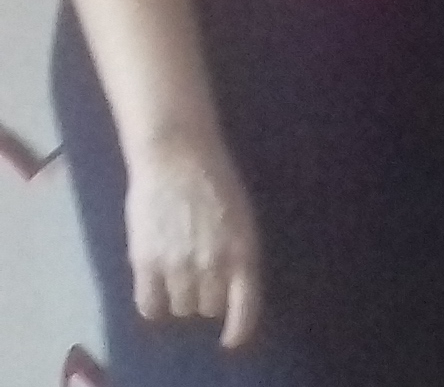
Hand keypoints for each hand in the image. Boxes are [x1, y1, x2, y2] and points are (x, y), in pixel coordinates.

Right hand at [120, 131, 262, 346]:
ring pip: (181, 307)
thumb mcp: (242, 217)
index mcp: (244, 251)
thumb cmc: (215, 180)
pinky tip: (155, 293)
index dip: (239, 328)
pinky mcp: (146, 262)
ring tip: (177, 277)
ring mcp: (178, 265)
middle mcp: (213, 264)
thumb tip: (231, 284)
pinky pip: (149, 305)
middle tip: (200, 281)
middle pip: (209, 307)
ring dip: (181, 299)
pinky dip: (153, 306)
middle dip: (207, 299)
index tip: (231, 339)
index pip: (245, 307)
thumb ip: (237, 251)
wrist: (177, 156)